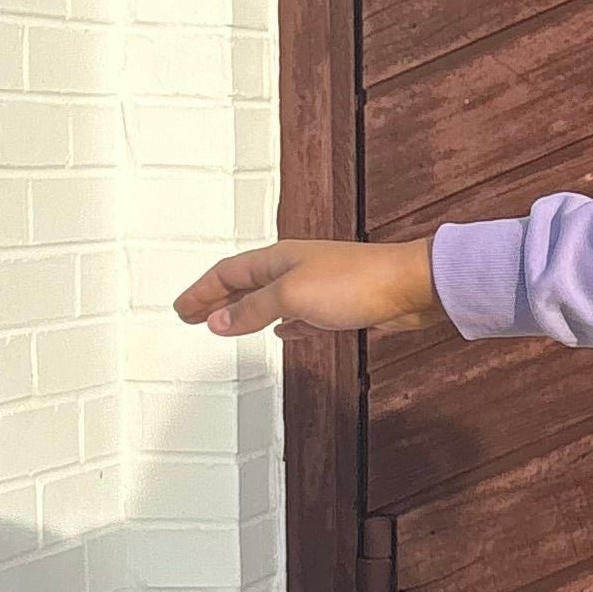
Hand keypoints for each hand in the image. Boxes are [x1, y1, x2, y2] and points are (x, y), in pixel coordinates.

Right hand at [173, 238, 448, 337]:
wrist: (411, 286)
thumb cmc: (356, 282)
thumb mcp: (291, 296)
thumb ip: (252, 309)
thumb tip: (217, 321)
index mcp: (277, 259)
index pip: (226, 273)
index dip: (201, 292)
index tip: (180, 309)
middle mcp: (296, 269)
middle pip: (246, 285)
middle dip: (218, 300)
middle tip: (194, 315)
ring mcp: (318, 286)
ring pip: (271, 300)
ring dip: (247, 312)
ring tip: (227, 324)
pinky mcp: (341, 305)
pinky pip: (302, 315)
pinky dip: (285, 324)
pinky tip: (283, 332)